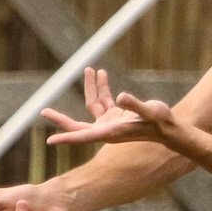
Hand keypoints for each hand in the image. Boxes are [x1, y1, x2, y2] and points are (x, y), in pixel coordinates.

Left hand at [41, 68, 176, 146]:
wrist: (169, 128)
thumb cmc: (160, 123)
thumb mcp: (150, 112)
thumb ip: (136, 104)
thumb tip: (121, 95)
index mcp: (110, 132)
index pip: (83, 135)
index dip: (66, 137)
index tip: (50, 141)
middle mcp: (106, 128)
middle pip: (78, 125)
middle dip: (61, 117)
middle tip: (43, 111)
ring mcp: (110, 122)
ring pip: (93, 104)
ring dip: (91, 88)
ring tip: (90, 69)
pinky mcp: (116, 115)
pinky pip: (104, 100)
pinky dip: (102, 88)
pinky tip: (101, 74)